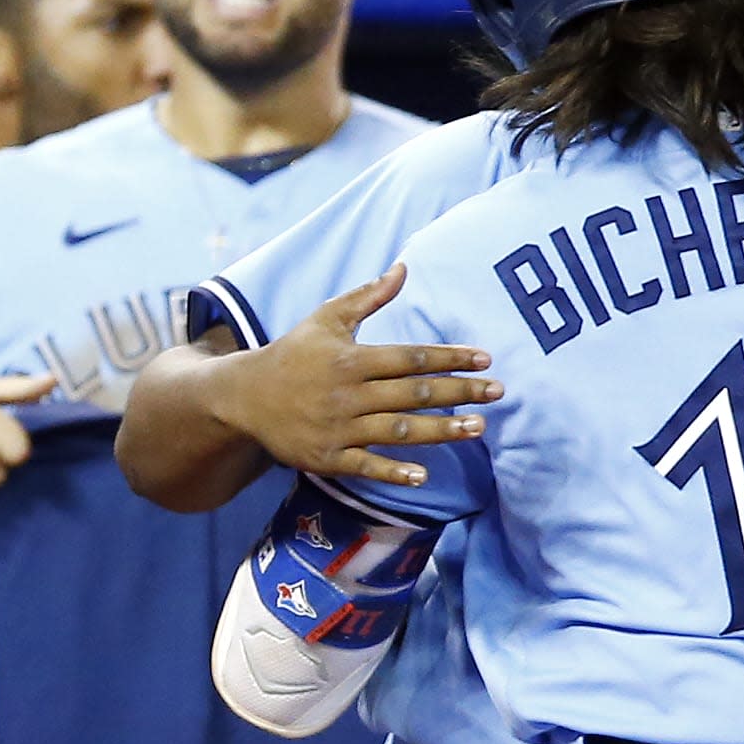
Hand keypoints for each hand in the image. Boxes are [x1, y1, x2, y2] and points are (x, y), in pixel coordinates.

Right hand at [225, 264, 501, 486]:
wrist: (245, 397)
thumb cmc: (294, 354)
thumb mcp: (327, 318)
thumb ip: (368, 296)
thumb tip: (403, 268)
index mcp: (352, 358)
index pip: (411, 357)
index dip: (449, 357)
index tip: (485, 359)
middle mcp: (349, 394)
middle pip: (414, 393)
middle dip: (459, 392)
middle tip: (498, 392)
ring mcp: (340, 428)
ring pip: (399, 430)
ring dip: (441, 430)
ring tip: (477, 428)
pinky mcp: (328, 458)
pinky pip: (366, 466)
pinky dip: (393, 472)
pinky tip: (423, 476)